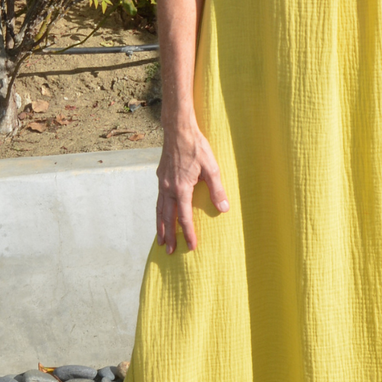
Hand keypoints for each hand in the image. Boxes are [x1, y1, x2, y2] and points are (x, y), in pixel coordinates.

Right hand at [156, 120, 229, 253]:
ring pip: (159, 210)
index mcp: (181, 188)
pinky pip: (158, 200)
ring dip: (160, 226)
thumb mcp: (211, 167)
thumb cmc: (196, 147)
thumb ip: (217, 189)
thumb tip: (223, 209)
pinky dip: (158, 212)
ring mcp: (162, 183)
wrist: (177, 130)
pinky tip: (161, 215)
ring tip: (160, 240)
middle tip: (169, 251)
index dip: (188, 233)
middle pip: (166, 218)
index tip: (191, 246)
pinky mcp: (160, 177)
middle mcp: (168, 188)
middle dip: (168, 236)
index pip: (184, 217)